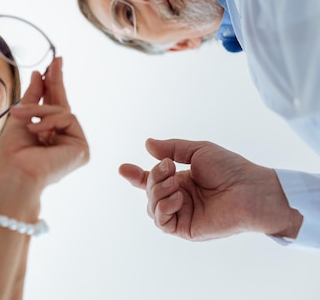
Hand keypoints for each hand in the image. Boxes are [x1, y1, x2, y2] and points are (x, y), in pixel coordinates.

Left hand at [0, 58, 89, 196]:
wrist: (14, 175)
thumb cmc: (11, 155)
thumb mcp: (20, 118)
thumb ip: (32, 97)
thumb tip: (40, 74)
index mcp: (47, 136)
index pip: (52, 107)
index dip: (53, 85)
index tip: (52, 64)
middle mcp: (62, 141)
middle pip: (62, 106)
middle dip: (57, 82)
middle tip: (57, 60)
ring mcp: (73, 145)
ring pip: (63, 111)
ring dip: (39, 110)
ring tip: (20, 117)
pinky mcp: (81, 149)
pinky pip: (69, 119)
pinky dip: (50, 121)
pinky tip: (36, 130)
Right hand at [119, 138, 301, 240]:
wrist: (251, 190)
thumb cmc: (231, 169)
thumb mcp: (198, 151)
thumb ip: (171, 148)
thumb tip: (147, 144)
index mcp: (181, 181)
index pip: (151, 180)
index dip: (136, 176)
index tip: (123, 168)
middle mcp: (179, 198)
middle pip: (148, 191)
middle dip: (153, 177)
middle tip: (169, 166)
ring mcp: (182, 214)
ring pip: (151, 207)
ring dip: (157, 192)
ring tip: (175, 182)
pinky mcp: (186, 228)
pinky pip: (162, 222)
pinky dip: (163, 208)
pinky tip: (177, 198)